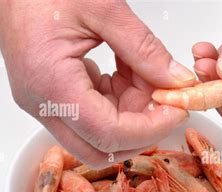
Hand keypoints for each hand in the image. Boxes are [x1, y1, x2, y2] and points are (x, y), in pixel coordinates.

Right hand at [0, 0, 196, 166]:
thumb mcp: (104, 9)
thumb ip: (144, 48)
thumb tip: (177, 81)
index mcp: (51, 83)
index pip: (107, 133)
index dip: (149, 129)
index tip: (177, 112)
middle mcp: (44, 104)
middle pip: (101, 147)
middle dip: (143, 130)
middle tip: (168, 102)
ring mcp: (46, 105)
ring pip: (100, 136)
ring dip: (133, 115)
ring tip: (148, 77)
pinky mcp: (53, 99)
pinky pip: (93, 117)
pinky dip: (119, 103)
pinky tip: (129, 74)